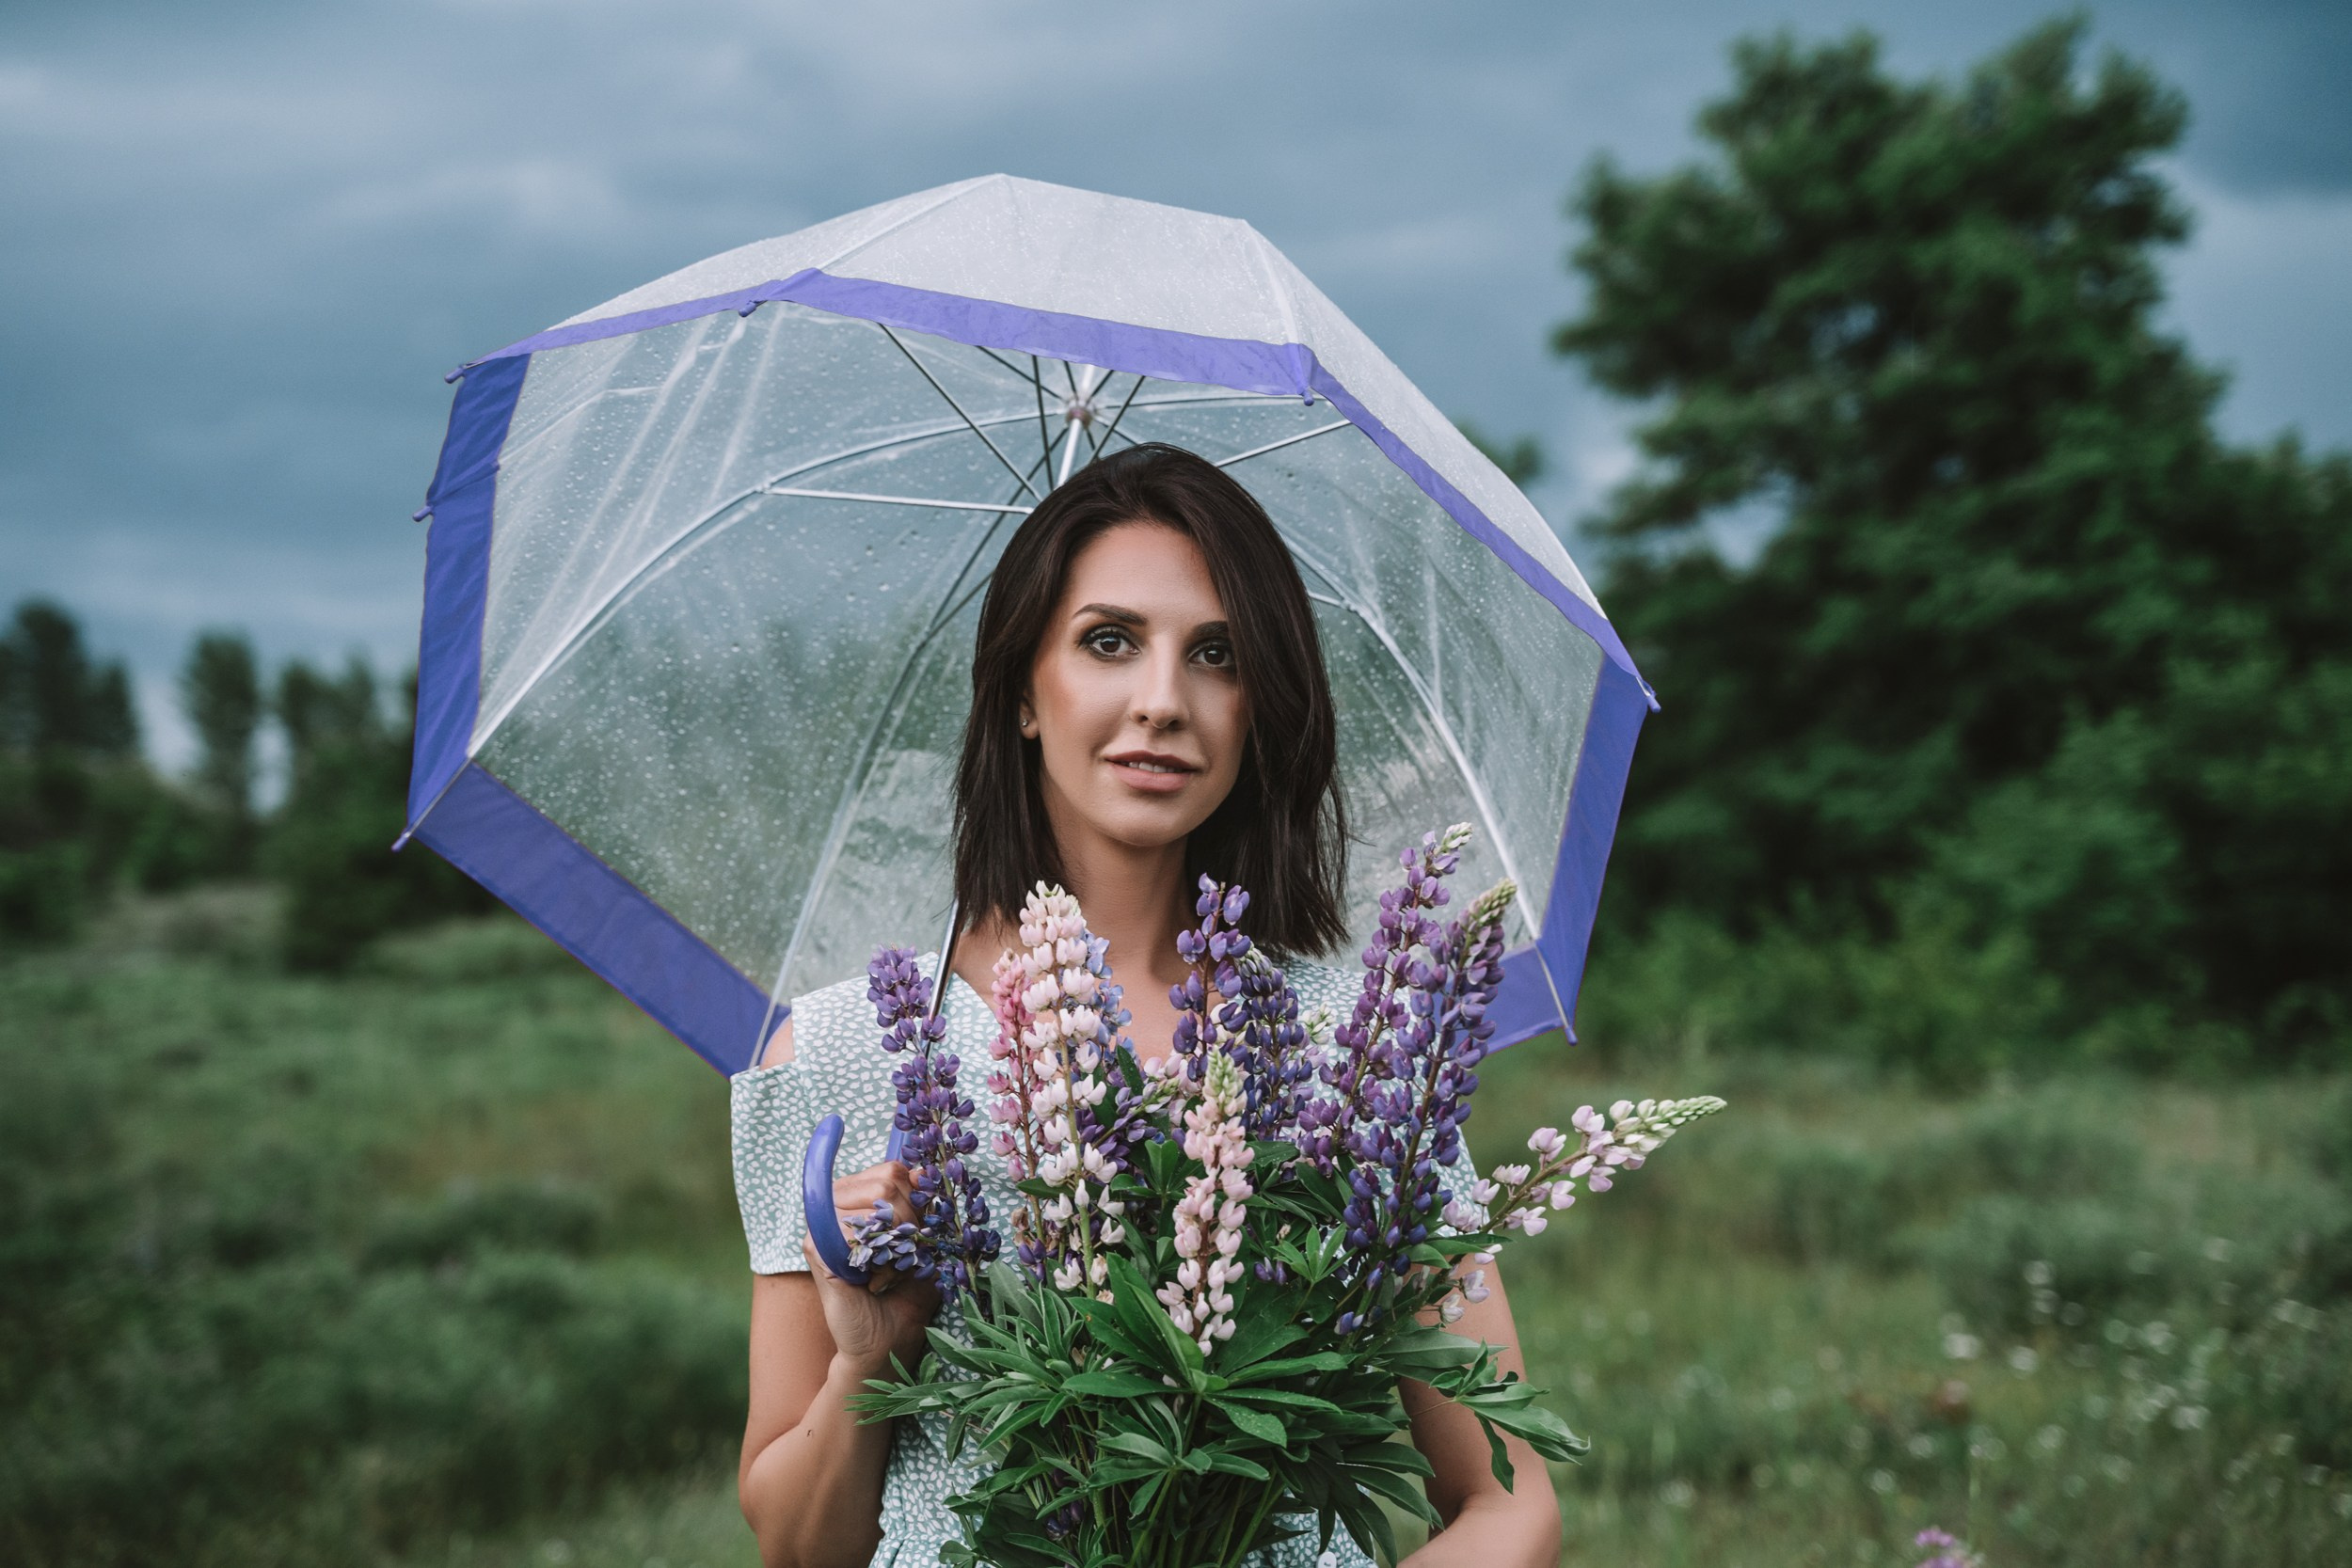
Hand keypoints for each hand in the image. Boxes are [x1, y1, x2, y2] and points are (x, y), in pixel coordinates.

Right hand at [804, 1161, 939, 1374]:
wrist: (884, 1344)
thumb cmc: (904, 1295)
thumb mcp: (924, 1245)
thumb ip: (923, 1207)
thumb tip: (926, 1173)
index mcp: (859, 1199)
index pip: (893, 1170)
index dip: (916, 1197)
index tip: (918, 1232)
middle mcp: (836, 1206)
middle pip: (887, 1181)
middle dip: (910, 1221)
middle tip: (903, 1257)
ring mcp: (822, 1225)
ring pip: (876, 1201)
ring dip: (896, 1241)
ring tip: (888, 1269)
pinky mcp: (815, 1248)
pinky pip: (856, 1229)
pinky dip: (877, 1257)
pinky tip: (874, 1280)